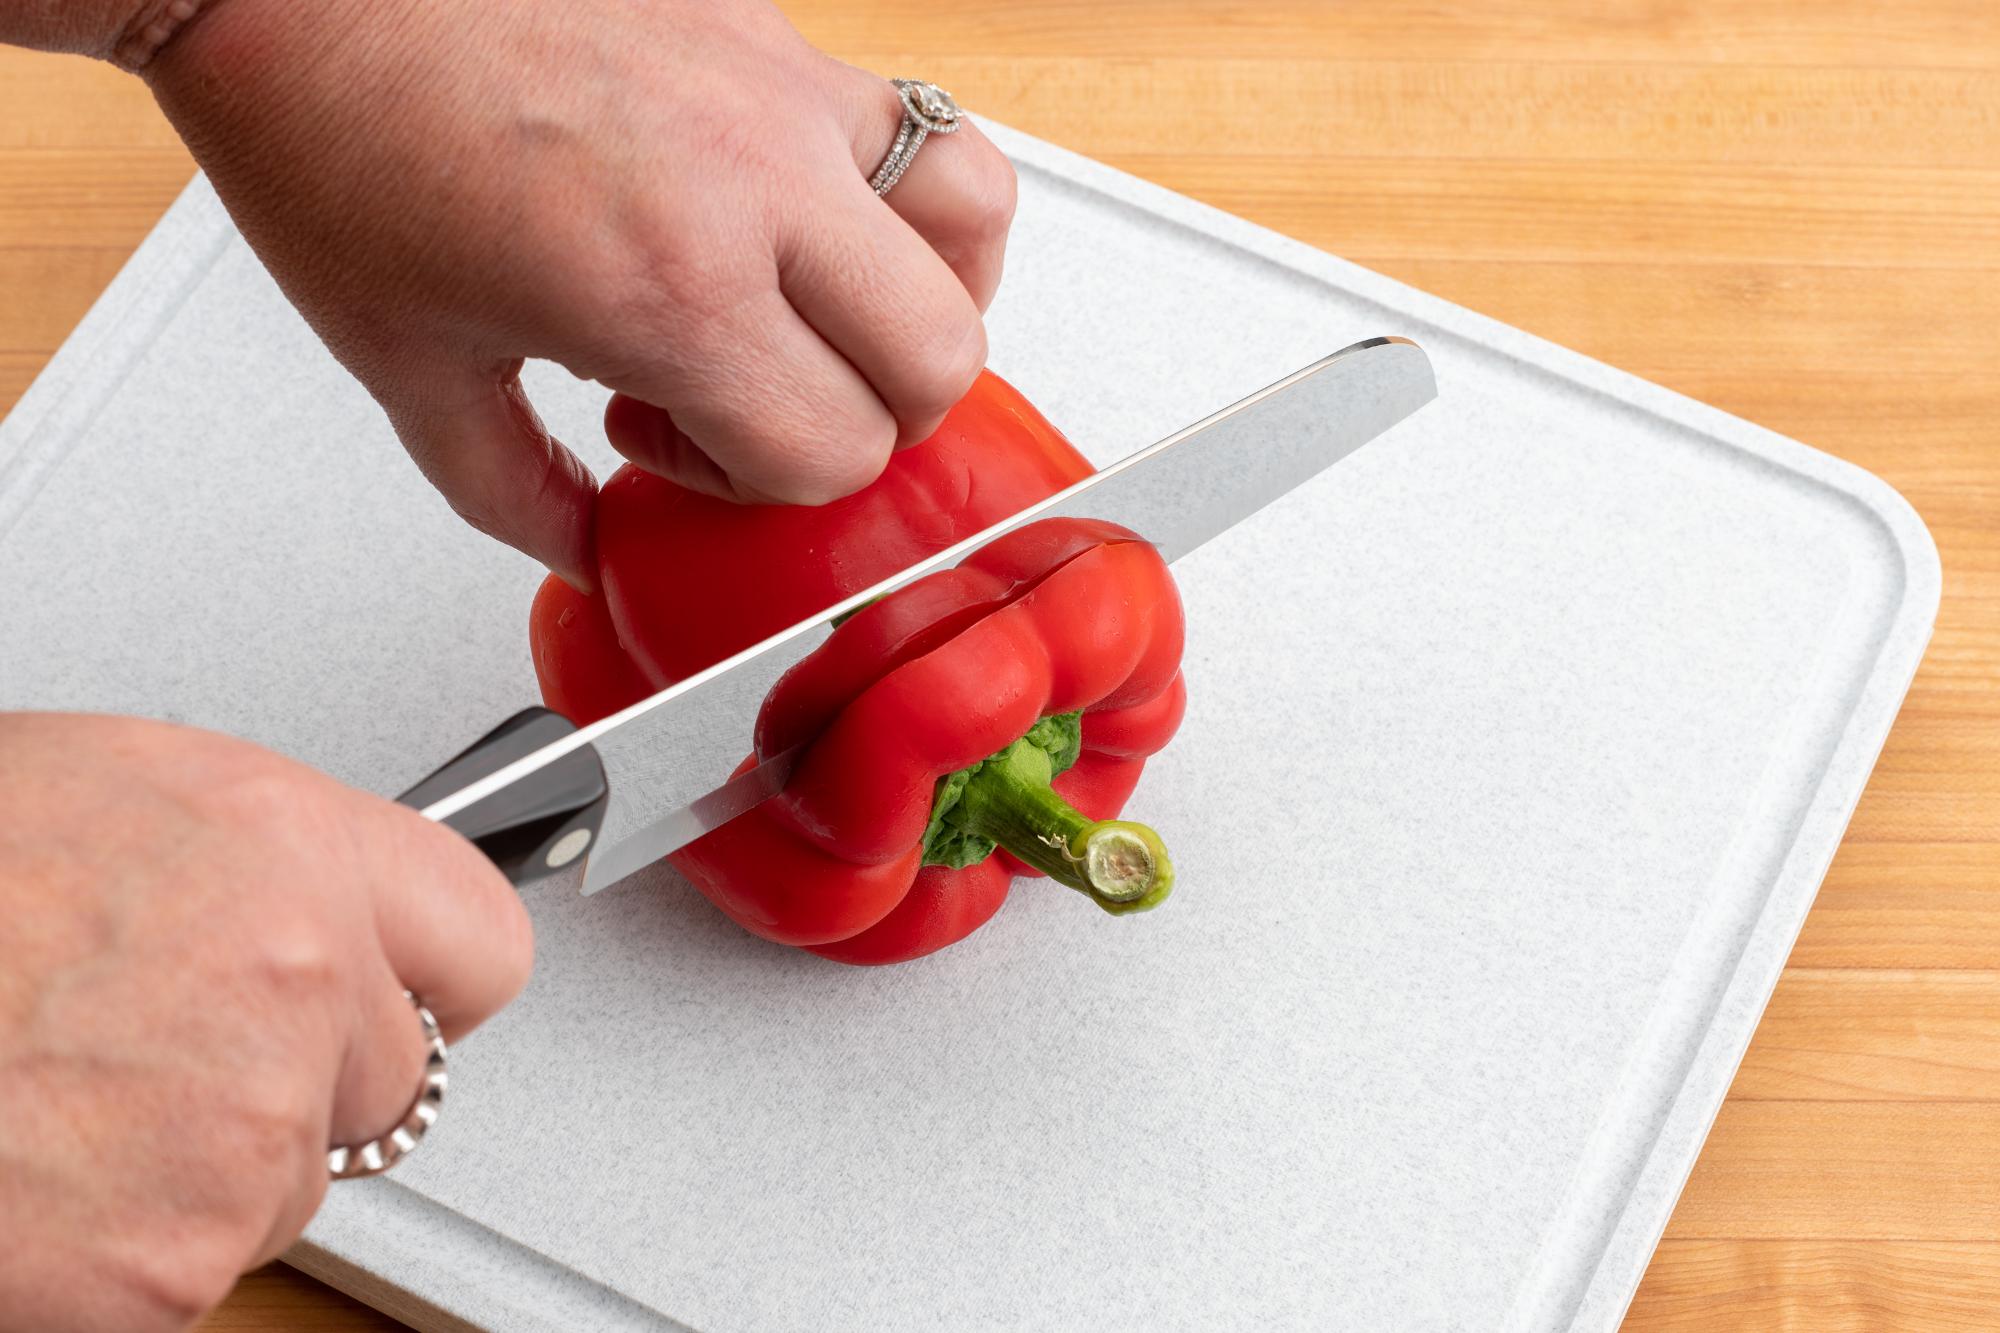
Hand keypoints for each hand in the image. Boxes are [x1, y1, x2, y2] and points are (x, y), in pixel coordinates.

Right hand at [0, 715, 531, 1330]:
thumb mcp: (106, 802)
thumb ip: (253, 869)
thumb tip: (318, 919)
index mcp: (284, 845)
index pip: (477, 937)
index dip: (428, 981)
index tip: (403, 1001)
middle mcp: (293, 977)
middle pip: (388, 1082)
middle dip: (296, 1087)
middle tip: (152, 1061)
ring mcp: (242, 1128)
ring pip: (291, 1189)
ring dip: (198, 1175)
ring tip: (52, 1107)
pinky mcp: (171, 1265)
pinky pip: (197, 1275)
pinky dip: (124, 1259)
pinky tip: (33, 1184)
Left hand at [140, 0, 1018, 588]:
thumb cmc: (336, 134)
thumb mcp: (409, 367)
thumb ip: (517, 492)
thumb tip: (588, 549)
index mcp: (669, 287)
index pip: (833, 449)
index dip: (762, 484)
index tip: (678, 444)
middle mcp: (754, 181)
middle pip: (939, 358)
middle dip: (868, 416)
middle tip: (772, 403)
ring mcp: (778, 89)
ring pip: (974, 221)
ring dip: (933, 296)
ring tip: (843, 313)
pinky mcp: (773, 25)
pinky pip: (915, 121)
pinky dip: (906, 193)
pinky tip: (824, 216)